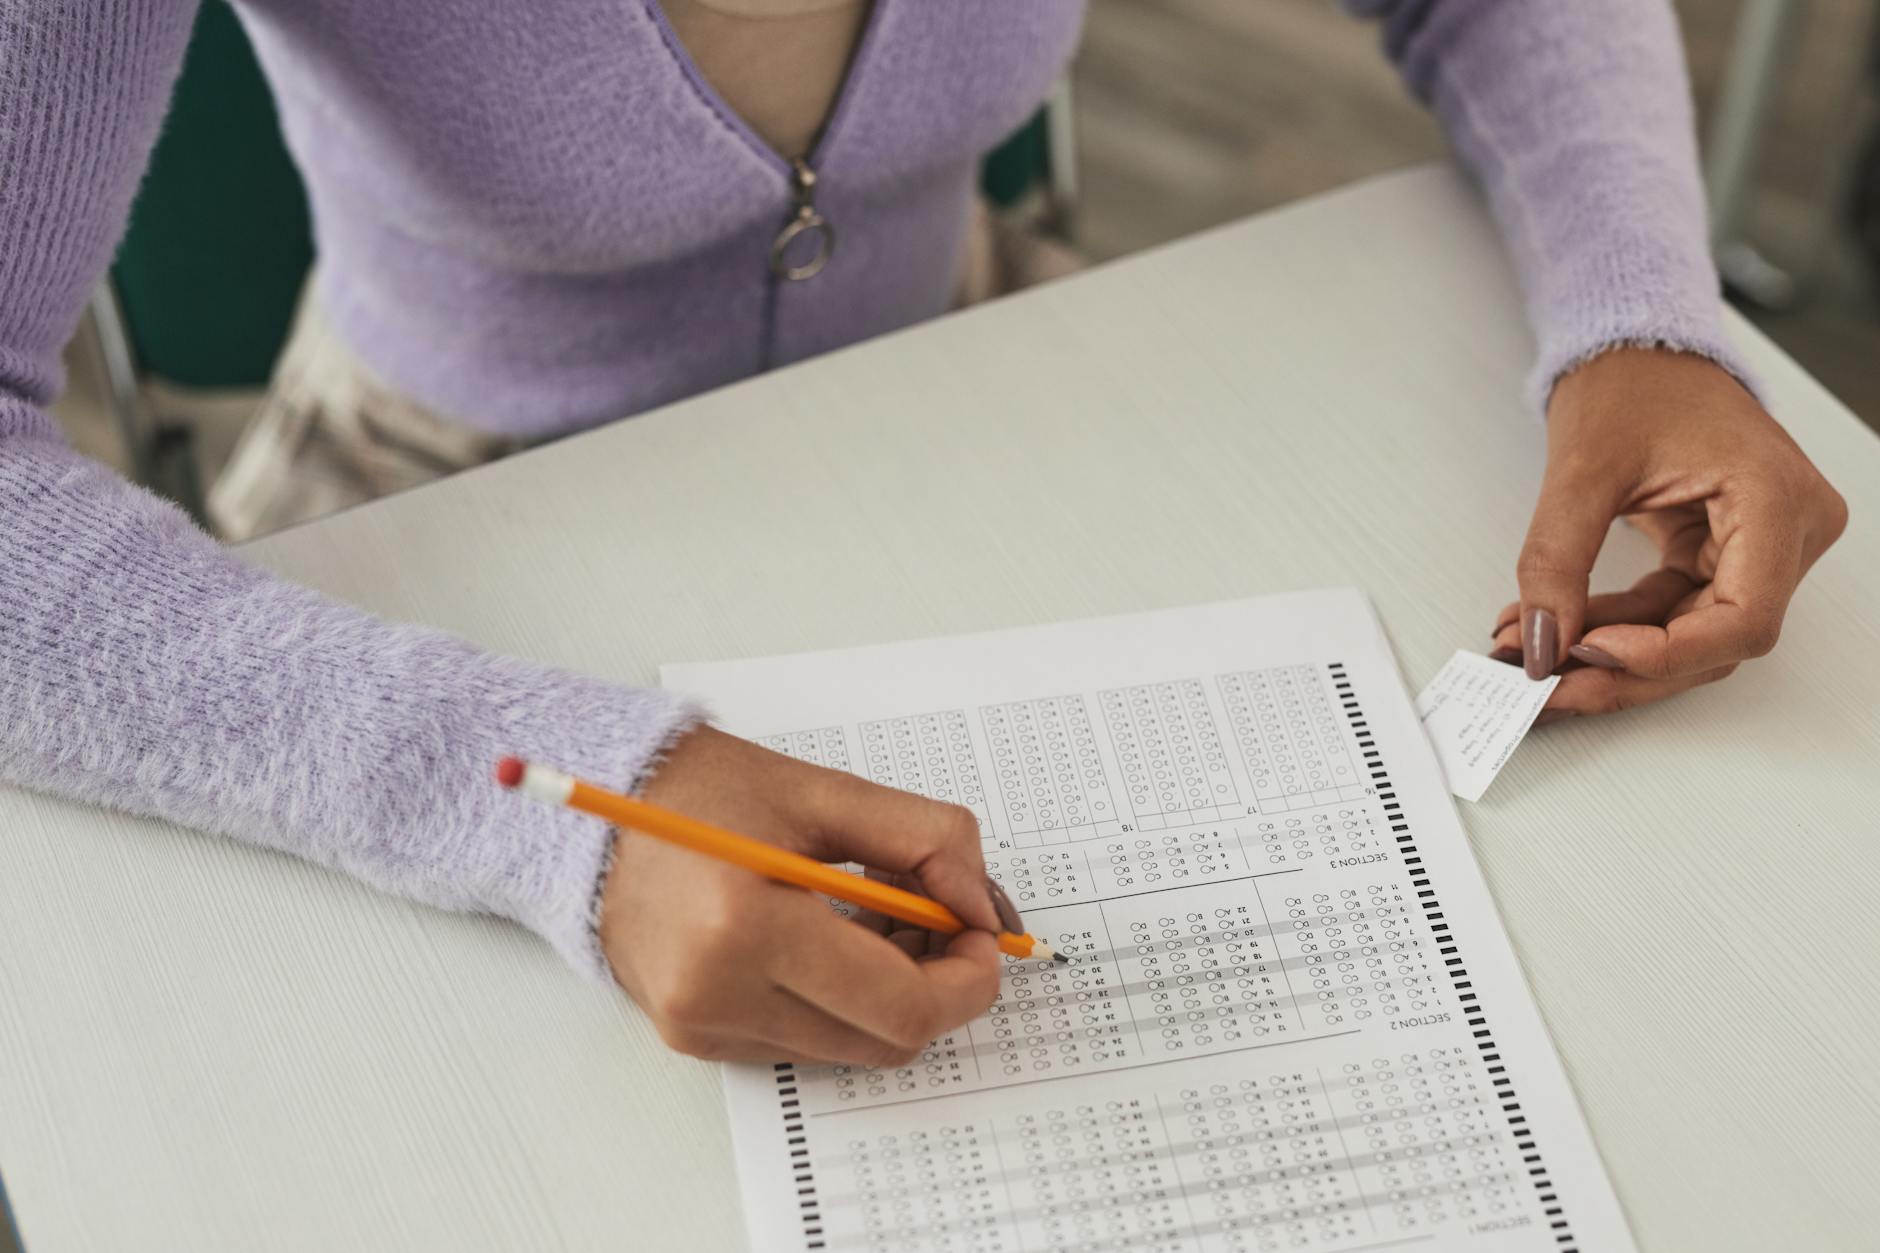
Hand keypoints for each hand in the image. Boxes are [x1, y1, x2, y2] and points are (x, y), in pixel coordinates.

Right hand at [599, 725, 1005, 1064]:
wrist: (597, 805)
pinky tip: (830, 938)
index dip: (967, 979)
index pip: (901, 1006)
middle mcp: (717, 994)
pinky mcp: (695, 1037)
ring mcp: (701, 1025)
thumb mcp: (825, 792)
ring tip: (878, 916)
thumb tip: (983, 906)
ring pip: (851, 1047)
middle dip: (937, 985)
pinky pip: (804, 1041)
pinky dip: (840, 1000)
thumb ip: (925, 841)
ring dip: (890, 993)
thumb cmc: (702, 790)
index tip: (984, 934)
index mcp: (747, 927)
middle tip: (945, 919)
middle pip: (886, 1041)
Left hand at [1492, 348, 1846, 719]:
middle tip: (1544, 683)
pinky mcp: (1723, 553)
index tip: (1586, 654)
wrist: (1637, 345)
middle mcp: (1788, 530)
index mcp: (1777, 499)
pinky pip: (1671, 612)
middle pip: (1715, 642)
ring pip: (1691, 636)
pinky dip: (1613, 627)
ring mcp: (1760, 545)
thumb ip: (1556, 562)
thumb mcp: (1581, 471)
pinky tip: (1554, 629)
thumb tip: (1541, 643)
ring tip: (1531, 653)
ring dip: (1608, 653)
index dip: (1665, 655)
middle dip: (1622, 668)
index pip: (1744, 619)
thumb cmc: (1634, 381)